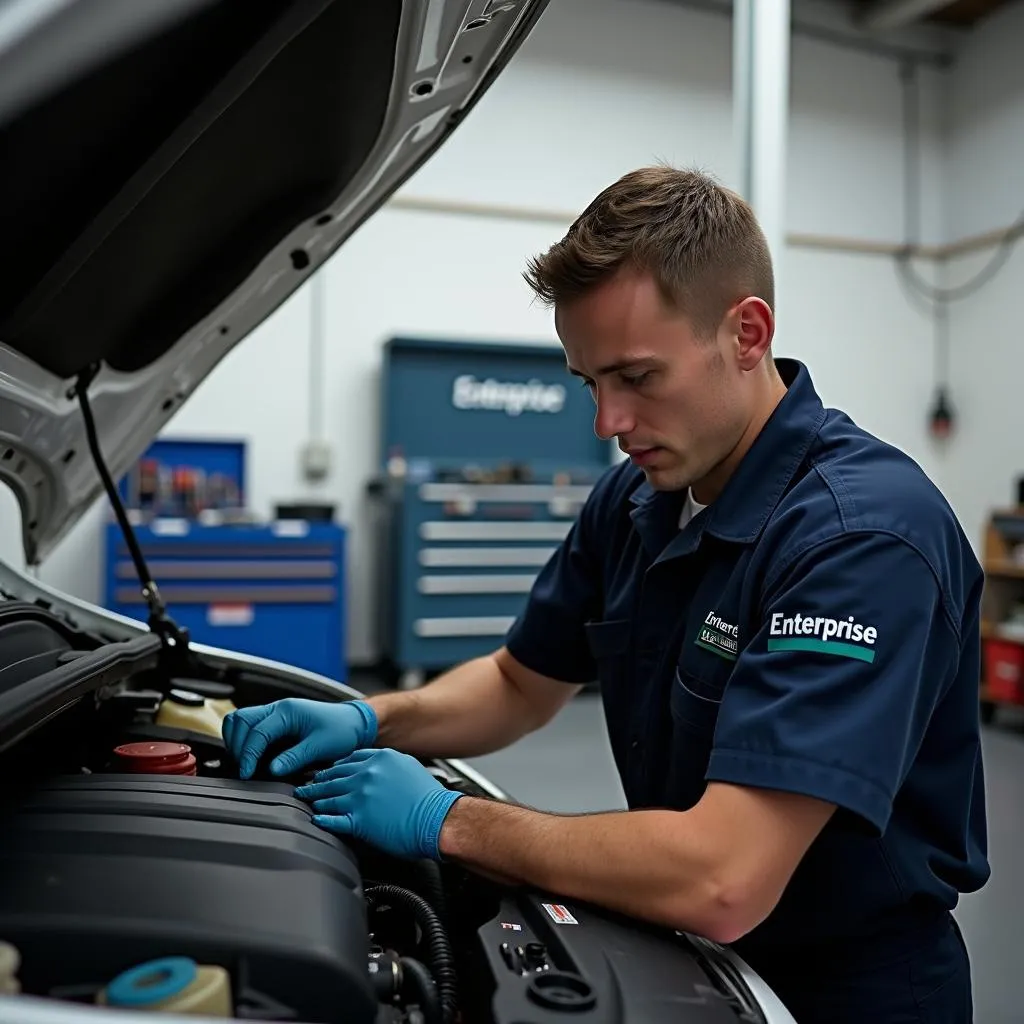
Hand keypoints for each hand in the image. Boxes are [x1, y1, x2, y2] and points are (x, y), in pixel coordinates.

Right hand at [222, 698, 377, 778]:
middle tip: (245, 768)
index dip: (248, 755)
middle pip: (240, 720)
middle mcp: (278, 708)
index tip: (247, 774)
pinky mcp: (275, 722)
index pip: (257, 732)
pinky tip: (252, 756)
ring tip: (245, 762)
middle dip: (237, 746)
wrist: (354, 722)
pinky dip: (244, 739)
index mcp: (288, 711)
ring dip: (237, 741)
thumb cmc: (342, 730)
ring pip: (240, 720)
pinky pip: (249, 725)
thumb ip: (295, 757)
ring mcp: (275, 713)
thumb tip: (272, 769)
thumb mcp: (321, 746)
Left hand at [294, 748, 462, 860]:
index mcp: (380, 759)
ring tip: (307, 801)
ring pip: (329, 796)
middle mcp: (367, 774)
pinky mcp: (358, 819)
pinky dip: (322, 819)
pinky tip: (317, 819)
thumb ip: (387, 765)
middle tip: (307, 785)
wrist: (438, 819)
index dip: (333, 766)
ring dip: (315, 799)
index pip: (348, 760)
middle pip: (334, 776)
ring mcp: (360, 796)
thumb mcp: (408, 767)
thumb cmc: (428, 798)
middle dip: (317, 782)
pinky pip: (333, 819)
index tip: (326, 771)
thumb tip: (374, 768)